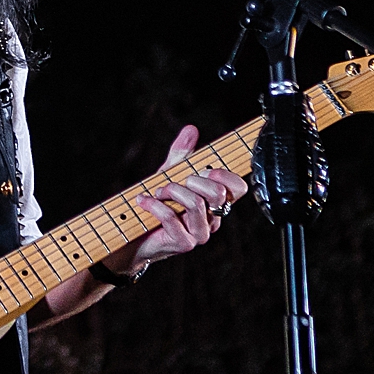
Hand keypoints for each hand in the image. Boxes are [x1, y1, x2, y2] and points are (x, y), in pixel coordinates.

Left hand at [111, 125, 248, 273]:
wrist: (136, 234)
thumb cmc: (158, 204)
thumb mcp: (170, 174)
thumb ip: (182, 153)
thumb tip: (191, 129)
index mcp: (216, 202)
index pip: (238, 189)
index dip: (225, 175)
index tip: (206, 168)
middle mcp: (213, 219)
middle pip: (218, 194)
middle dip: (193, 180)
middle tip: (174, 182)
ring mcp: (200, 234)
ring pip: (196, 204)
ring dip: (171, 191)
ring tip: (157, 191)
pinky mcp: (184, 243)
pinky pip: (172, 218)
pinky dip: (154, 205)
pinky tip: (143, 200)